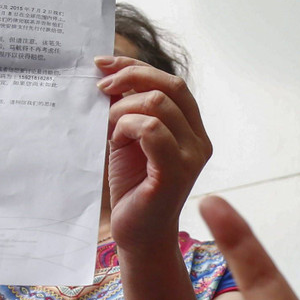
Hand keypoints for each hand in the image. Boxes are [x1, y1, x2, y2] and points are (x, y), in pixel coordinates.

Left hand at [95, 56, 210, 249]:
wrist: (137, 233)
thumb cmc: (133, 187)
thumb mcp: (129, 138)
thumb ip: (129, 110)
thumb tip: (109, 76)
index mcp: (192, 130)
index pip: (173, 84)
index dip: (138, 67)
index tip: (104, 65)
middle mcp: (199, 141)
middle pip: (170, 86)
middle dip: (130, 78)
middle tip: (100, 89)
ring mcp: (191, 157)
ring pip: (158, 105)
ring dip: (123, 109)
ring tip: (109, 129)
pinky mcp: (175, 173)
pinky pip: (153, 130)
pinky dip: (127, 126)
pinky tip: (117, 141)